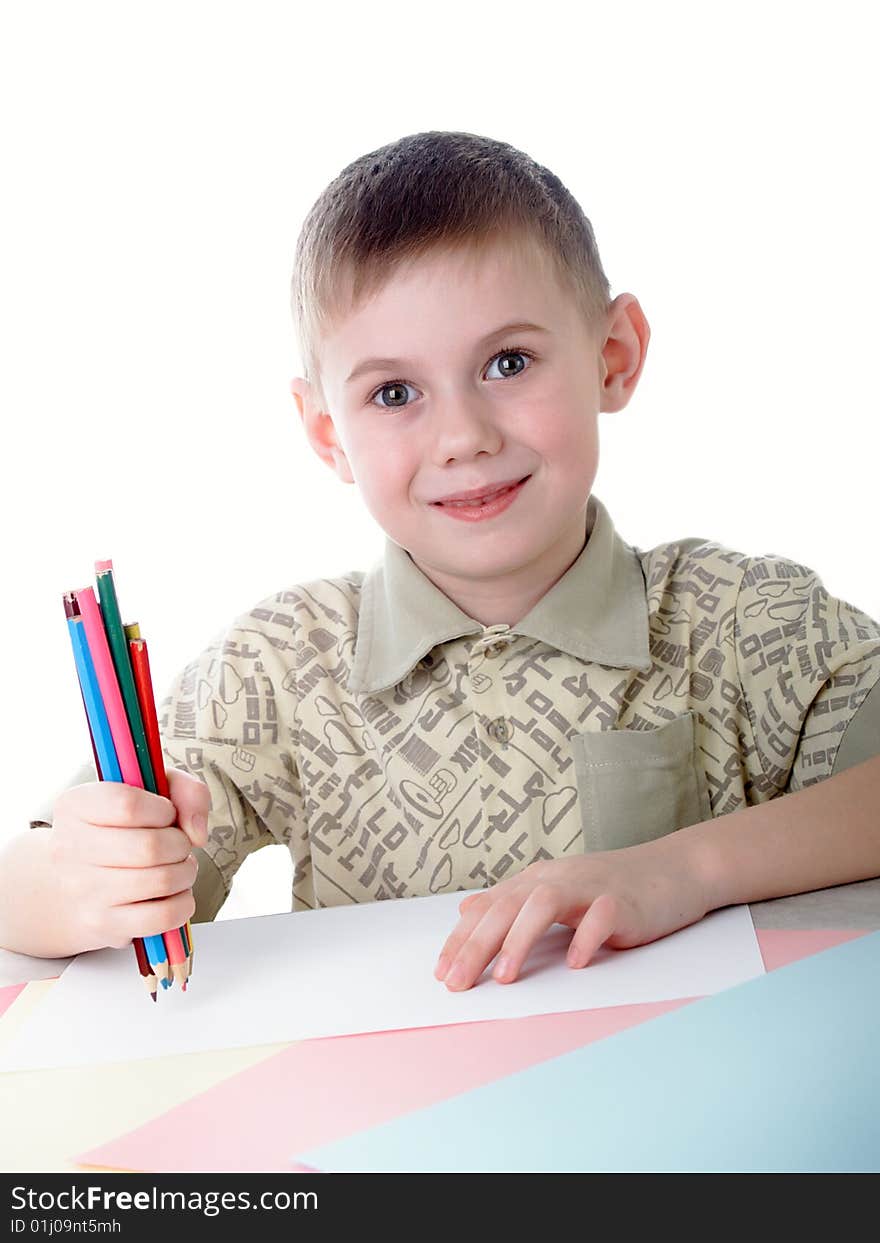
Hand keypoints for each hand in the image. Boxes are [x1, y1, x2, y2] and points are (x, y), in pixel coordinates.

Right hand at [49, 769, 210, 951]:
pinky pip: (163, 916)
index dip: (163, 810)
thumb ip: (187, 792)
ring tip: (177, 867)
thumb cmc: (126, 829)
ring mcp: (83, 890)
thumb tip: (196, 833)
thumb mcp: (154, 790)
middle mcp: (69, 848)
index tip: (166, 815)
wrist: (82, 882)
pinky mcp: (102, 924)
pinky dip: (183, 903)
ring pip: (161, 881)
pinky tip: (173, 893)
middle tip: (177, 845)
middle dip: (180, 844)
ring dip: (185, 872)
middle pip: (150, 847)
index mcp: (76, 805)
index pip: (128, 804)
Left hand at [434, 839, 710, 990]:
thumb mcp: (556, 891)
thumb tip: (467, 911)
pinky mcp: (623, 900)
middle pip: (508, 906)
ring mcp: (590, 887)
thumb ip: (512, 903)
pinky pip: (600, 917)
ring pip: (545, 903)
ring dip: (520, 940)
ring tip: (505, 976)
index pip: (490, 907)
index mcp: (538, 880)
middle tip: (458, 982)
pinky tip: (575, 963)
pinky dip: (585, 938)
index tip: (442, 973)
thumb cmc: (613, 889)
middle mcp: (557, 879)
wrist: (675, 870)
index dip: (462, 939)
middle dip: (477, 945)